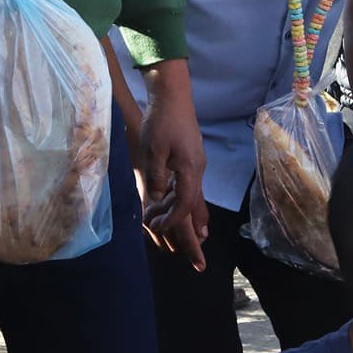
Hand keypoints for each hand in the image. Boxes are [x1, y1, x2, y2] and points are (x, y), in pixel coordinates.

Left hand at [138, 63, 209, 270]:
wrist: (173, 96)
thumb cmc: (162, 122)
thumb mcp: (154, 151)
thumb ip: (156, 178)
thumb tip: (155, 202)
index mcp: (190, 170)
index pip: (185, 205)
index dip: (173, 221)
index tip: (159, 229)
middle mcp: (197, 170)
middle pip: (197, 207)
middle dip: (194, 232)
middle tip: (197, 256)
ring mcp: (196, 164)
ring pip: (195, 198)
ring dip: (192, 218)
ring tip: (196, 239)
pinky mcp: (192, 158)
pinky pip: (191, 187)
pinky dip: (188, 202)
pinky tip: (185, 208)